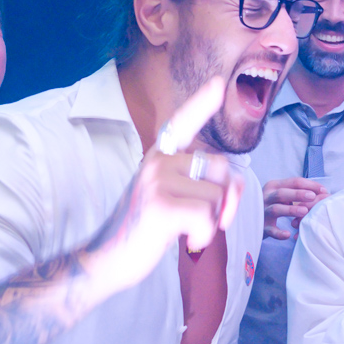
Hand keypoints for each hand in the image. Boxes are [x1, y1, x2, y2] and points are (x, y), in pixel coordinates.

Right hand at [87, 78, 241, 290]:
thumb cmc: (143, 231)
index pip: (182, 123)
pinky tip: (184, 241)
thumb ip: (201, 186)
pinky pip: (207, 216)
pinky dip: (204, 236)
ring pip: (217, 196)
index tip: (217, 83)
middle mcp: (157, 162)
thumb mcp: (170, 198)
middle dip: (225, 199)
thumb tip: (237, 186)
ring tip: (185, 230)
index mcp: (159, 157)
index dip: (201, 103)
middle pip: (221, 169)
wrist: (106, 260)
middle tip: (204, 220)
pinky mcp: (160, 205)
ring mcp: (157, 181)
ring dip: (211, 223)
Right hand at [262, 176, 328, 239]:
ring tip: (305, 212)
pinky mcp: (262, 226)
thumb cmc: (273, 203)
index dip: (309, 185)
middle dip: (298, 194)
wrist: (251, 218)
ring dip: (291, 210)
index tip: (323, 190)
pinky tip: (288, 234)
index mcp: (274, 186)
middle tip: (313, 197)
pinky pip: (270, 230)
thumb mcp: (282, 193)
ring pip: (276, 209)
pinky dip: (278, 232)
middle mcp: (266, 197)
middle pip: (282, 193)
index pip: (293, 182)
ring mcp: (263, 212)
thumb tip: (322, 191)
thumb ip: (297, 190)